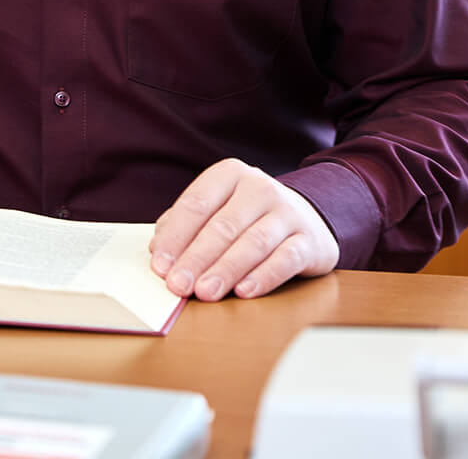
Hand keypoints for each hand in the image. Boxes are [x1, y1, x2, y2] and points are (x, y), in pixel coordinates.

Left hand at [149, 158, 339, 300]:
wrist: (306, 218)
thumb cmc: (247, 218)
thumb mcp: (215, 210)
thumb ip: (184, 226)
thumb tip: (158, 250)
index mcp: (229, 174)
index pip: (196, 204)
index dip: (175, 237)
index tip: (160, 266)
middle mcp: (260, 187)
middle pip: (222, 226)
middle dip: (197, 258)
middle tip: (178, 285)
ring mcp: (288, 212)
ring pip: (253, 243)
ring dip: (226, 270)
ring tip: (205, 292)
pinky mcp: (309, 240)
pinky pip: (285, 259)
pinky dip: (264, 276)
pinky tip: (244, 291)